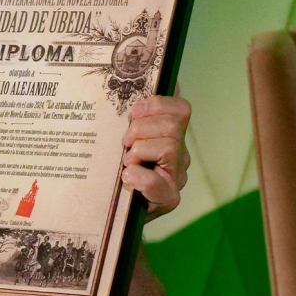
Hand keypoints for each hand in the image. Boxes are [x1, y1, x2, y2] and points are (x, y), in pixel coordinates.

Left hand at [121, 94, 190, 221]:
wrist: (114, 211)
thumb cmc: (118, 170)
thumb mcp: (122, 139)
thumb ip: (132, 118)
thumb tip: (142, 84)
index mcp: (172, 136)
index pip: (181, 109)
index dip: (157, 104)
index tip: (133, 112)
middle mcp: (180, 154)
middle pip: (173, 125)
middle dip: (142, 129)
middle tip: (124, 143)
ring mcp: (177, 177)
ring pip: (168, 146)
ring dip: (140, 151)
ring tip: (126, 162)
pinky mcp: (169, 198)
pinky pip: (158, 182)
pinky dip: (140, 177)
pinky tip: (127, 177)